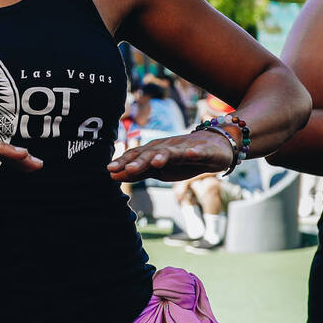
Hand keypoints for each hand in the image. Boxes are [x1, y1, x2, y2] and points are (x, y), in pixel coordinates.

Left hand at [107, 129, 234, 181]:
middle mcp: (167, 147)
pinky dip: (194, 152)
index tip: (110, 170)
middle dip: (139, 161)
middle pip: (151, 153)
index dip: (124, 162)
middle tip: (127, 169)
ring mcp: (185, 148)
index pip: (136, 156)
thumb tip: (112, 175)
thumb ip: (138, 172)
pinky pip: (198, 151)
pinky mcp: (203, 151)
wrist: (213, 147)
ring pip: (172, 152)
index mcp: (154, 152)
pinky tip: (191, 154)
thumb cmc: (181, 159)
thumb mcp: (158, 169)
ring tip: (156, 162)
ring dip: (163, 156)